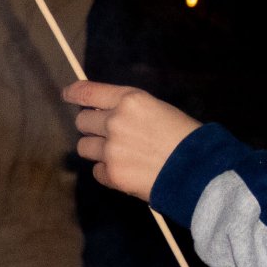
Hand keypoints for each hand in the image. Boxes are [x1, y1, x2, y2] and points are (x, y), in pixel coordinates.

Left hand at [63, 80, 200, 201]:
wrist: (200, 171)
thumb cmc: (185, 138)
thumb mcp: (158, 109)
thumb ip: (129, 109)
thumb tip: (105, 114)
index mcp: (130, 100)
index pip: (88, 92)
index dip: (73, 93)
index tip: (67, 94)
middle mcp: (116, 122)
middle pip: (82, 122)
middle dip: (92, 128)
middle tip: (108, 135)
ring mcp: (112, 150)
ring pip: (84, 147)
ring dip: (97, 150)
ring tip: (120, 155)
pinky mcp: (113, 175)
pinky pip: (97, 171)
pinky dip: (108, 172)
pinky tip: (128, 171)